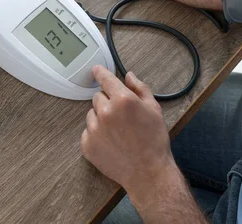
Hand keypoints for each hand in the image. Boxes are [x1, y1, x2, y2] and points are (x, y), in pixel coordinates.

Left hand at [81, 66, 176, 194]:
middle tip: (121, 116)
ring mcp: (94, 129)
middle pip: (98, 97)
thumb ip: (140, 88)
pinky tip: (111, 142)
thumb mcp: (154, 109)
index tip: (96, 70)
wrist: (147, 171)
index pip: (106, 79)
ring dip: (101, 118)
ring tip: (117, 131)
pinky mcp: (87, 145)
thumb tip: (129, 76)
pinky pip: (88, 131)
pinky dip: (96, 134)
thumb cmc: (154, 139)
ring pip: (92, 114)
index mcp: (123, 100)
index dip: (100, 73)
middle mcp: (105, 112)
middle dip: (108, 102)